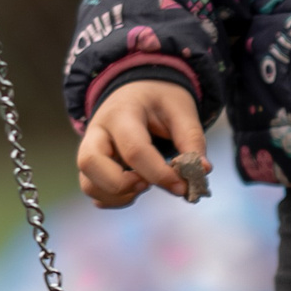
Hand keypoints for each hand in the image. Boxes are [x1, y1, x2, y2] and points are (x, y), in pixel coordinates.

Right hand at [78, 79, 207, 208]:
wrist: (138, 91)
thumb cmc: (160, 100)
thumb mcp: (181, 111)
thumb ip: (192, 140)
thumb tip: (202, 172)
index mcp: (122, 112)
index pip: (134, 150)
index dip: (159, 174)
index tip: (182, 186)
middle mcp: (97, 131)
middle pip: (90, 163)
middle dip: (122, 185)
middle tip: (147, 184)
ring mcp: (90, 149)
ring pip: (88, 184)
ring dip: (118, 196)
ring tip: (143, 185)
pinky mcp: (92, 166)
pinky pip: (94, 191)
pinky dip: (114, 199)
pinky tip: (135, 188)